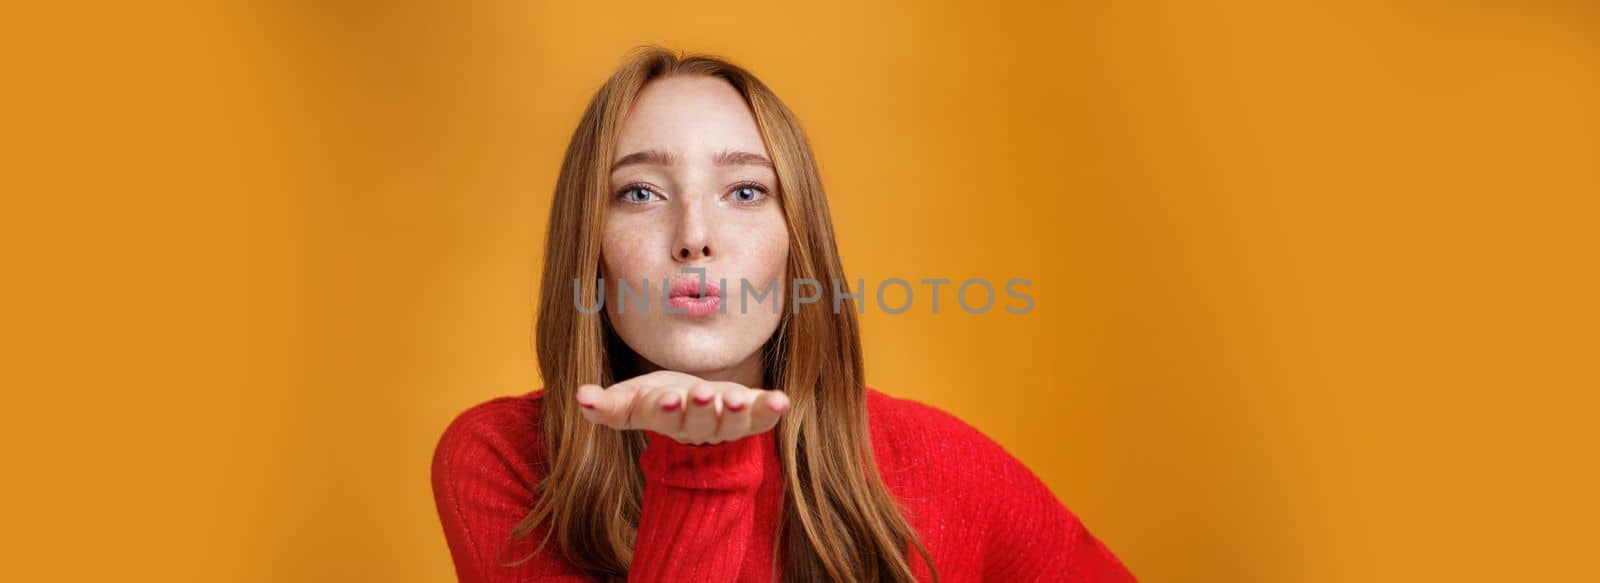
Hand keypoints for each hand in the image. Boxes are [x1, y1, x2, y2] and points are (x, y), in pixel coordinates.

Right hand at [573, 370, 790, 444]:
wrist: (694, 404)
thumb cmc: (658, 397)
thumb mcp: (631, 397)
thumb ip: (608, 404)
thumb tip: (580, 397)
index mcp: (663, 417)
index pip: (660, 415)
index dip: (664, 408)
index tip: (667, 398)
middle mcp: (696, 426)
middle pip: (698, 421)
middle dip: (702, 409)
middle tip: (705, 395)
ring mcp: (725, 423)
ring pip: (731, 424)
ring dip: (735, 412)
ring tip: (735, 397)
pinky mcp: (749, 416)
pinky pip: (762, 418)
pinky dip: (771, 411)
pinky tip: (781, 400)